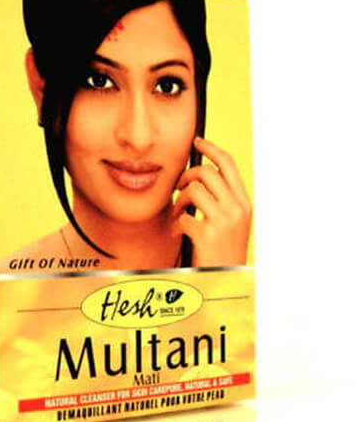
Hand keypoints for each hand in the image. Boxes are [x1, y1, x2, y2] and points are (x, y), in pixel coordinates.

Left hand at [171, 137, 251, 266]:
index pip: (229, 164)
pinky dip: (177, 223)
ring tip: (179, 212)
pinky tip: (180, 233)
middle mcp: (237, 209)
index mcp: (244, 203)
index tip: (197, 141)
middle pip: (207, 172)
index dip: (211, 148)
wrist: (226, 281)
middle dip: (186, 175)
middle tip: (178, 187)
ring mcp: (223, 222)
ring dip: (179, 200)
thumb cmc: (224, 251)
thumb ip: (224, 200)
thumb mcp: (233, 223)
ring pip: (193, 190)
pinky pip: (183, 216)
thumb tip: (203, 174)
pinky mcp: (207, 236)